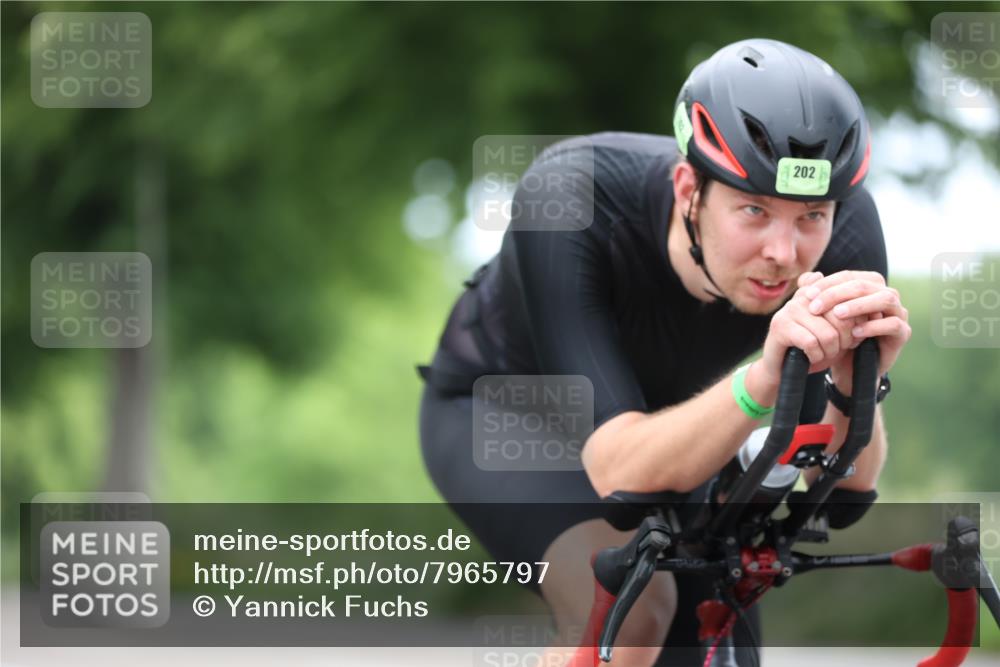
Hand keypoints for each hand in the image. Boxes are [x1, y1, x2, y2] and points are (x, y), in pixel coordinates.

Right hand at [751, 272, 860, 400]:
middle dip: (844, 340)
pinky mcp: (780, 327)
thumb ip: (851, 319)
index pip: (848, 303)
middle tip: (836, 350)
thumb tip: (876, 310)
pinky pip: (811, 343)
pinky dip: (816, 356)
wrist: (784, 371)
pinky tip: (811, 358)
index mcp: (816, 293)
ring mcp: (788, 311)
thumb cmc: (812, 350)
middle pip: (840, 318)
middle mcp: (801, 298)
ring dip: (830, 352)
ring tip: (822, 355)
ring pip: (827, 334)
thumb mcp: (835, 332)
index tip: (852, 339)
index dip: (855, 325)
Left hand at [801, 270, 911, 384]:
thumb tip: (805, 278)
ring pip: (885, 299)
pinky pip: (893, 324)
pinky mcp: (903, 333)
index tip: (807, 295)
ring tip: (837, 314)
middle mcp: (886, 295)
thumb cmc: (838, 336)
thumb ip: (815, 296)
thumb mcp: (824, 316)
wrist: (850, 367)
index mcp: (869, 286)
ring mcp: (898, 313)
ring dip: (859, 305)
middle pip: (864, 285)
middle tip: (816, 307)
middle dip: (837, 294)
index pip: (848, 276)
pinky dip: (873, 326)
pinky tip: (855, 332)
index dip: (827, 283)